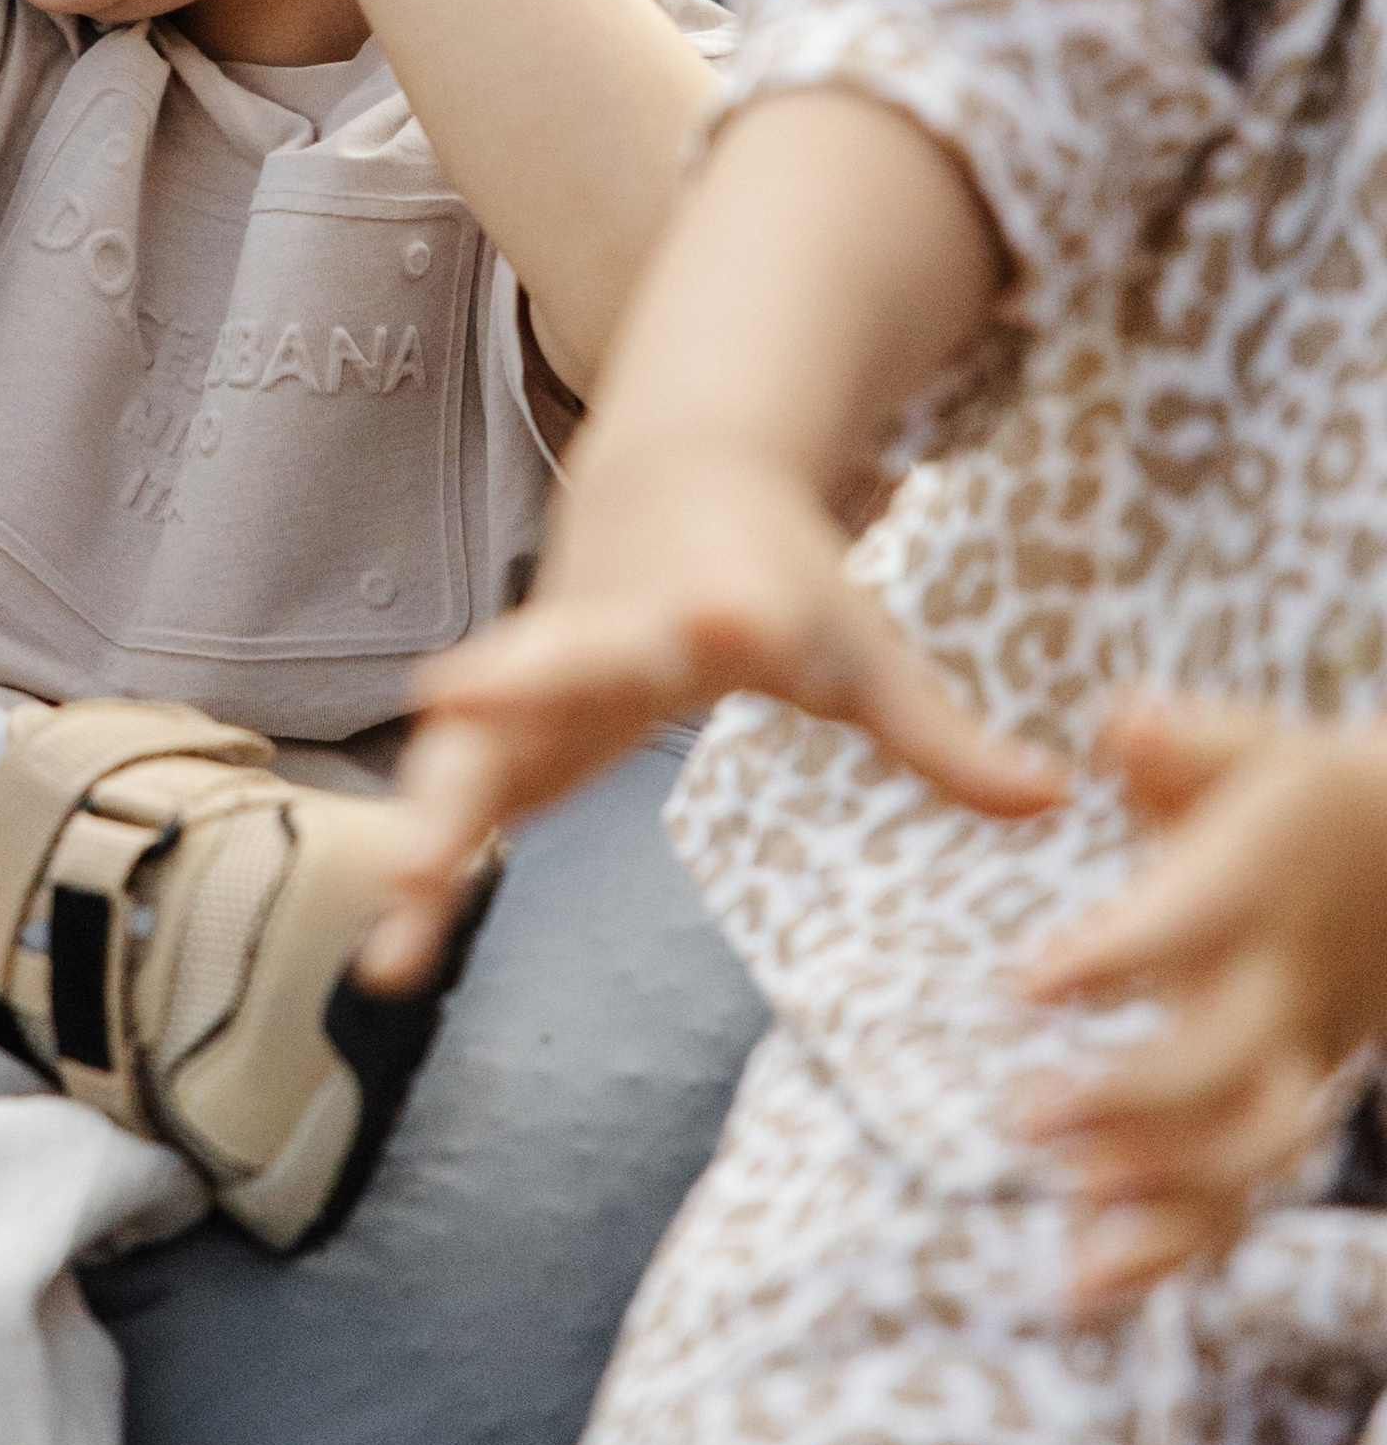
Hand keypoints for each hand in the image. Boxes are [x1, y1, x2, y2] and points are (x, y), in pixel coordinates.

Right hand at [361, 435, 1059, 989]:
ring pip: (471, 742)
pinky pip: (455, 797)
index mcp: (710, 600)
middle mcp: (608, 626)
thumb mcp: (863, 649)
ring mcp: (540, 671)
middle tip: (452, 710)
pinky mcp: (505, 720)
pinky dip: (425, 871)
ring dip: (431, 820)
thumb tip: (1054, 801)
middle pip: (551, 657)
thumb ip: (941, 737)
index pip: (711, 608)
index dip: (713, 616)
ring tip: (395, 920)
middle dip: (504, 689)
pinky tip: (390, 963)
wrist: (671, 482)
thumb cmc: (778, 573)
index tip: (715, 616)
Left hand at [1015, 692, 1386, 1305]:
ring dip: (1157, 1200)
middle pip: (1223, 1071)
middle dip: (1127, 1105)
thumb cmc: (1292, 800)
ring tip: (1068, 1217)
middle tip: (1023, 1116)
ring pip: (1245, 1160)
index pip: (1186, 930)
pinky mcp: (1279, 1115)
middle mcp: (1284, 994)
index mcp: (1258, 895)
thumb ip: (1181, 744)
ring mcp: (1292, 1069)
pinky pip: (1236, 1205)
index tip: (1022, 985)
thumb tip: (1124, 720)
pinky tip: (1079, 1291)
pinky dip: (1167, 1257)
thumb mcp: (1248, 749)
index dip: (1111, 960)